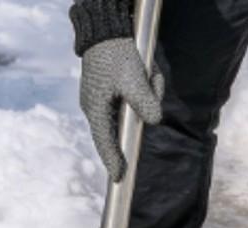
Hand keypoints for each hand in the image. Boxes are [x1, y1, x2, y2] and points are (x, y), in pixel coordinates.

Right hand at [80, 37, 164, 182]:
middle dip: (140, 113)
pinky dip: (140, 89)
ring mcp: (97, 99)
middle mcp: (93, 107)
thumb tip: (154, 121)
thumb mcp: (134, 78)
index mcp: (96, 108)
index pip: (105, 142)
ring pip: (126, 112)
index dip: (113, 161)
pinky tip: (146, 72)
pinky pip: (126, 100)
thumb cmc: (116, 53)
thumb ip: (145, 102)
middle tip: (149, 91)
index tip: (119, 178)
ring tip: (149, 70)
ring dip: (144, 93)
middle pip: (119, 127)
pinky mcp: (104, 90)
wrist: (104, 30)